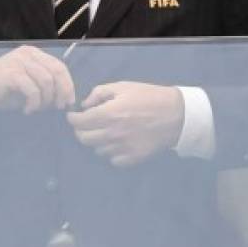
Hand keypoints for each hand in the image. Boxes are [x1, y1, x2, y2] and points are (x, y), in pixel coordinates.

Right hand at [0, 45, 75, 115]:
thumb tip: (65, 98)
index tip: (69, 101)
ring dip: (45, 100)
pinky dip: (34, 102)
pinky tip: (28, 110)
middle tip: (57, 107)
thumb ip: (45, 84)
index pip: (59, 66)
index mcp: (34, 54)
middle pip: (56, 72)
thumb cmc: (4, 89)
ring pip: (46, 80)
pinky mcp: (11, 74)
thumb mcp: (28, 83)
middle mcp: (28, 54)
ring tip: (37, 109)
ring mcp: (19, 62)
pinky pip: (32, 89)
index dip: (68, 84)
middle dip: (61, 92)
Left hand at [67, 81, 183, 166]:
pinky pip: (112, 160)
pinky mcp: (132, 158)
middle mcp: (112, 133)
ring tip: (106, 132)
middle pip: (84, 139)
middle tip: (87, 124)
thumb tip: (85, 105)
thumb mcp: (123, 86)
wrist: (175, 115)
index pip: (79, 122)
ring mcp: (122, 148)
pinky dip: (111, 152)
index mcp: (108, 114)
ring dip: (97, 141)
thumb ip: (99, 93)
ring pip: (97, 150)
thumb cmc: (148, 97)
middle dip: (81, 130)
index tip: (73, 116)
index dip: (72, 119)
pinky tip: (117, 143)